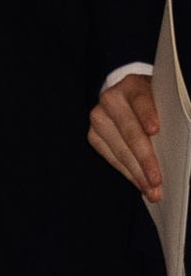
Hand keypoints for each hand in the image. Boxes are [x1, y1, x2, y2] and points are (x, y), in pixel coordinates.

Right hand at [88, 73, 161, 201]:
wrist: (128, 99)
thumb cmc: (153, 103)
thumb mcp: (163, 101)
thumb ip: (171, 116)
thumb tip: (183, 138)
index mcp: (132, 86)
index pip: (140, 100)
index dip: (147, 115)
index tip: (155, 130)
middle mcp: (111, 99)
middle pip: (129, 131)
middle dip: (145, 158)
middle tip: (157, 180)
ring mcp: (99, 117)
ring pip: (119, 149)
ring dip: (137, 173)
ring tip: (152, 190)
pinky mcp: (93, 134)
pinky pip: (110, 158)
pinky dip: (127, 173)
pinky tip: (139, 183)